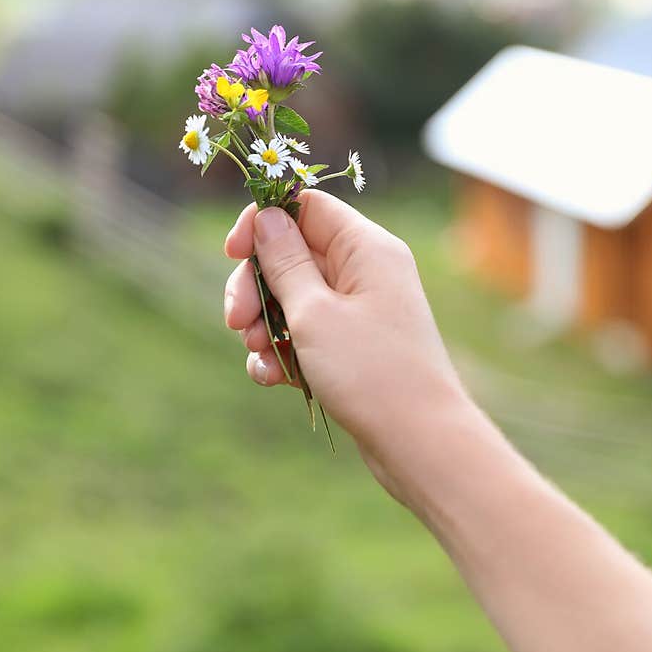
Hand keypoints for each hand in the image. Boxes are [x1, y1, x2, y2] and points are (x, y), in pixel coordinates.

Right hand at [223, 190, 469, 501]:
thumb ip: (284, 262)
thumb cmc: (372, 372)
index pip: (305, 207)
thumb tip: (267, 216)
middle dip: (255, 286)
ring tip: (259, 354)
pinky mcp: (352, 346)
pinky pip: (305, 333)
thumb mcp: (314, 313)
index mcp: (366, 247)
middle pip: (291, 254)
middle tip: (235, 321)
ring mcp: (359, 310)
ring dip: (264, 323)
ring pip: (292, 298)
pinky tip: (271, 378)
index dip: (263, 223)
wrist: (420, 444)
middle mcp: (365, 271)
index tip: (231, 253)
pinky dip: (283, 350)